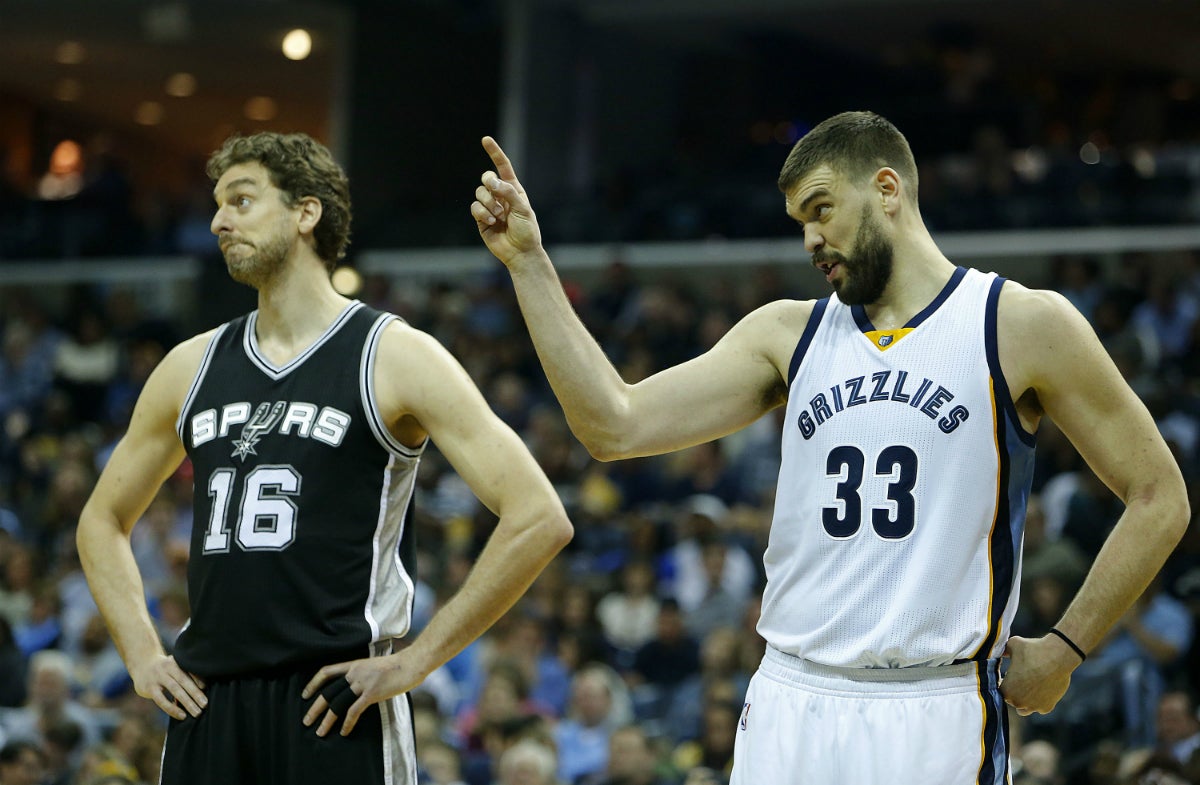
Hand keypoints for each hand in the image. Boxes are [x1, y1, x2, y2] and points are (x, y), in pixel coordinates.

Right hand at [130, 653, 206, 720]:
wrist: (141, 664)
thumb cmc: (165, 668)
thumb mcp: (174, 666)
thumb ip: (185, 675)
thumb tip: (203, 688)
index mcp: (176, 661)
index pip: (188, 670)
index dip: (197, 678)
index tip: (206, 688)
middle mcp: (167, 667)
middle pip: (183, 680)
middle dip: (195, 693)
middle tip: (205, 704)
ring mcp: (158, 677)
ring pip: (175, 690)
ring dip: (187, 702)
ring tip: (197, 712)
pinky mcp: (150, 688)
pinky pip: (162, 700)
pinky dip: (172, 708)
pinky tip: (182, 715)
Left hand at [301, 654, 422, 736]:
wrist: (411, 663)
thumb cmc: (397, 665)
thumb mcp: (374, 665)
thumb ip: (363, 673)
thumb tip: (356, 686)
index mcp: (354, 665)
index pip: (327, 672)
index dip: (313, 683)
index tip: (305, 695)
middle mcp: (355, 673)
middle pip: (328, 691)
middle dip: (315, 708)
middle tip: (307, 721)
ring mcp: (363, 683)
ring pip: (338, 703)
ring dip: (327, 720)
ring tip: (320, 732)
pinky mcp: (372, 693)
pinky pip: (354, 710)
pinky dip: (347, 723)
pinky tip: (344, 732)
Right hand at [472, 136, 542, 265]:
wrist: (520, 252)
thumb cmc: (527, 230)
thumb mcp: (523, 208)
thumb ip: (507, 192)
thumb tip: (490, 181)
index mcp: (513, 190)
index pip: (503, 167)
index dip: (494, 153)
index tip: (485, 140)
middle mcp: (500, 196)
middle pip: (486, 178)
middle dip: (489, 182)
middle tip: (496, 191)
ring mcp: (489, 207)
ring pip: (479, 193)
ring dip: (488, 203)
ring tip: (498, 216)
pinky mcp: (481, 219)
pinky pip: (475, 207)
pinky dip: (482, 213)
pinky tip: (491, 222)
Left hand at [999, 634, 1078, 715]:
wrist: (1058, 656)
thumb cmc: (1033, 650)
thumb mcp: (1012, 644)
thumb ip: (1004, 650)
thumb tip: (1001, 650)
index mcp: (1006, 689)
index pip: (1001, 690)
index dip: (1005, 682)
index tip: (1011, 675)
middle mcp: (1017, 702)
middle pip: (1012, 700)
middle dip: (1015, 692)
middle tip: (1022, 680)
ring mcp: (1033, 707)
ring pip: (1025, 709)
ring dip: (1025, 702)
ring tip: (1030, 688)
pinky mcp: (1047, 708)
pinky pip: (1040, 709)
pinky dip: (1041, 702)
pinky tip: (1042, 690)